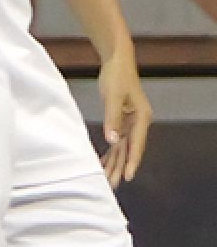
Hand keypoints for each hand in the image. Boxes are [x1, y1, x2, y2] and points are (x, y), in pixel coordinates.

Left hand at [98, 49, 151, 186]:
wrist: (117, 61)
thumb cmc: (117, 77)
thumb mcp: (113, 97)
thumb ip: (112, 119)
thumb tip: (113, 141)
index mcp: (141, 118)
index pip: (136, 145)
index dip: (131, 162)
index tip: (127, 177)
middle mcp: (138, 123)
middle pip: (129, 149)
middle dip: (121, 167)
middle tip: (112, 185)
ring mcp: (130, 122)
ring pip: (123, 147)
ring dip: (115, 162)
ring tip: (108, 179)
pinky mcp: (122, 120)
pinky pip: (117, 140)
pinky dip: (111, 151)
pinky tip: (104, 162)